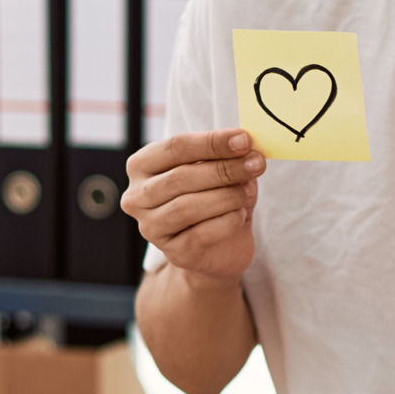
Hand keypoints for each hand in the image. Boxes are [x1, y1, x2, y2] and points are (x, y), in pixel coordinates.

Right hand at [122, 129, 264, 285]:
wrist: (221, 248)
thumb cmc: (216, 200)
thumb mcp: (220, 171)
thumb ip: (228, 157)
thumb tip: (247, 147)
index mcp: (142, 166)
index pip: (175, 147)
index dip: (211, 142)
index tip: (244, 140)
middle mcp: (138, 197)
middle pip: (180, 177)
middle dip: (223, 169)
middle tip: (256, 164)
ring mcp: (151, 228)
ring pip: (187, 207)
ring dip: (226, 196)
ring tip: (248, 192)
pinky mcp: (174, 253)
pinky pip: (201, 234)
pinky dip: (227, 221)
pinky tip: (240, 215)